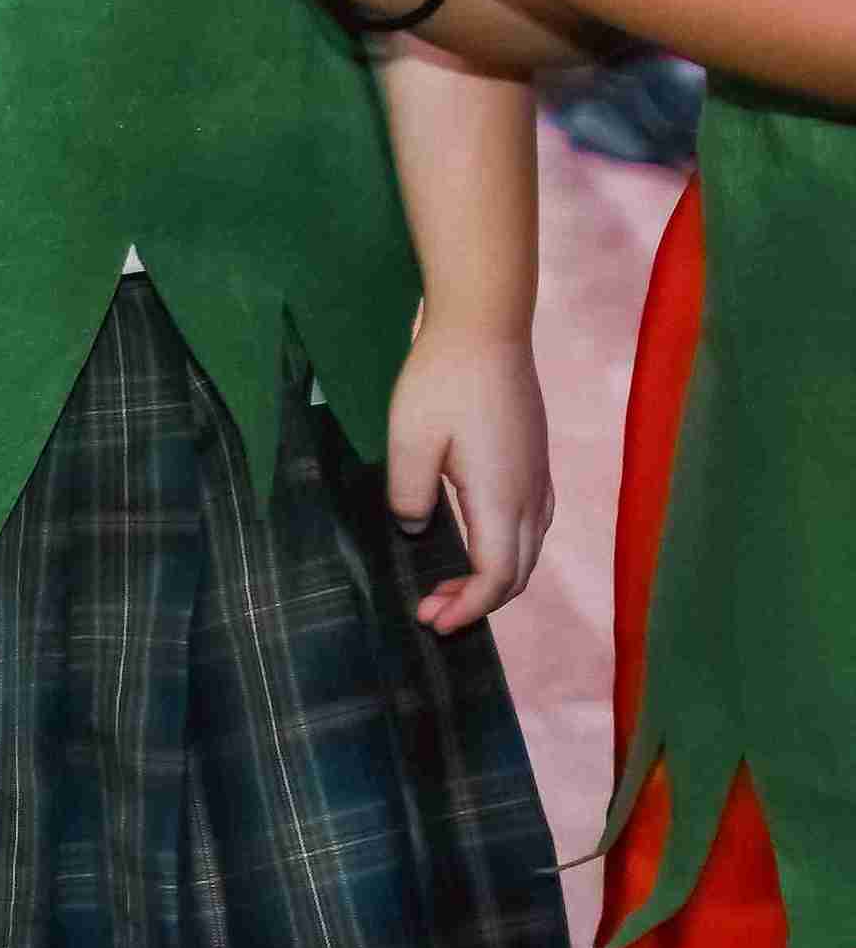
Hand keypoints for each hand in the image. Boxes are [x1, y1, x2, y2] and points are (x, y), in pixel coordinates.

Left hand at [384, 325, 549, 630]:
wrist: (486, 327)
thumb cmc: (442, 381)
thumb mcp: (408, 440)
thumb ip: (408, 494)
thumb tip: (417, 528)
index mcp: (502, 499)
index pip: (495, 578)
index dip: (466, 608)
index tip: (431, 620)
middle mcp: (531, 496)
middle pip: (515, 573)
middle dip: (476, 603)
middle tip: (431, 611)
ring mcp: (539, 478)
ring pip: (526, 551)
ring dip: (491, 578)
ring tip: (448, 586)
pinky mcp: (535, 462)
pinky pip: (529, 525)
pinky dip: (504, 551)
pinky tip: (474, 543)